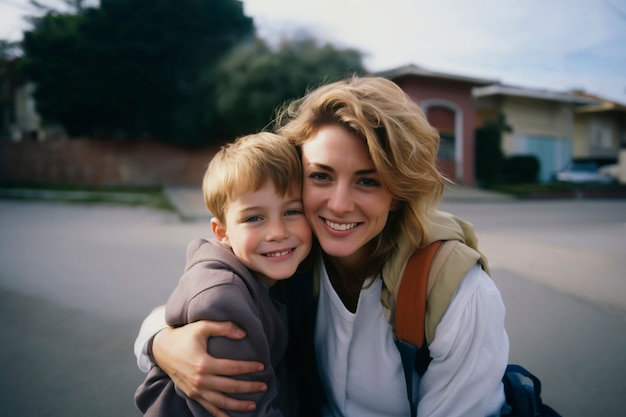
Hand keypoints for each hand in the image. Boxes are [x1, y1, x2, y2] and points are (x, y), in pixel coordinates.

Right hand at [152, 320, 266, 416]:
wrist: (162, 349)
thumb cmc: (184, 335)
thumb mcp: (202, 326)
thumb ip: (223, 327)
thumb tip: (243, 333)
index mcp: (203, 364)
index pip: (233, 368)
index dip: (249, 368)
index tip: (262, 366)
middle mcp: (200, 380)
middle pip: (230, 387)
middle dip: (249, 387)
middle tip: (264, 386)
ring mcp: (195, 390)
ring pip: (221, 402)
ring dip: (238, 405)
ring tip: (253, 404)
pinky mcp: (192, 395)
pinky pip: (208, 408)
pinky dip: (220, 414)